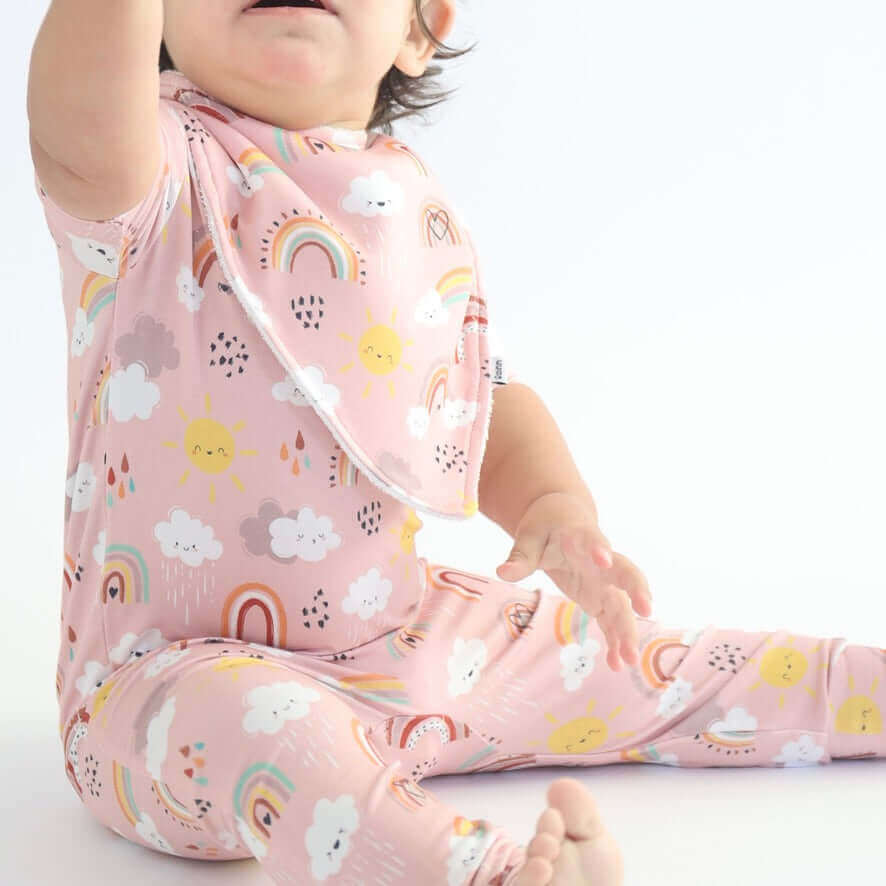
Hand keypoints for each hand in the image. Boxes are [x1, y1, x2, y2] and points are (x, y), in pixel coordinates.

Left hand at [495, 491, 652, 671]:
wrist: (563, 520)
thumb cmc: (546, 526)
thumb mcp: (529, 536)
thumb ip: (520, 556)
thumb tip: (502, 572)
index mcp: (582, 537)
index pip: (594, 540)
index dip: (599, 548)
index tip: (603, 558)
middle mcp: (602, 561)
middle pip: (626, 573)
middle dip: (636, 590)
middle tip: (646, 609)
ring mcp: (606, 582)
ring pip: (623, 604)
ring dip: (628, 630)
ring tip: (630, 659)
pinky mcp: (602, 598)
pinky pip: (613, 620)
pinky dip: (615, 640)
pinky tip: (616, 664)